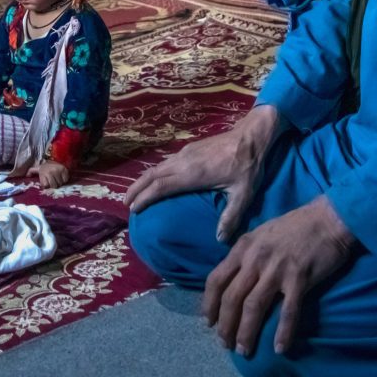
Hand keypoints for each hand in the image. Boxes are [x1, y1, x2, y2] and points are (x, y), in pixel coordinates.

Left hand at [29, 160, 69, 189]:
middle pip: (54, 186)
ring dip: (59, 183)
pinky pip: (65, 180)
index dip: (46, 186)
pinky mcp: (64, 170)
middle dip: (53, 186)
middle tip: (53, 182)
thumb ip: (31, 172)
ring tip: (57, 180)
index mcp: (43, 173)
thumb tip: (26, 175)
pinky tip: (61, 177)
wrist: (54, 158)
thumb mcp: (37, 169)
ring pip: (60, 184)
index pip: (45, 185)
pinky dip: (64, 180)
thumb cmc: (45, 167)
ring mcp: (58, 171)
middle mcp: (50, 172)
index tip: (47, 184)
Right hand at [124, 105, 281, 241]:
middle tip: (126, 204)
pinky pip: (164, 163)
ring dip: (143, 180)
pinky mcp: (188, 149)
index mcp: (192, 175)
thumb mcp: (243, 194)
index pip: (160, 187)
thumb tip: (220, 240)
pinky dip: (153, 173)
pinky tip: (153, 180)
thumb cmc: (247, 166)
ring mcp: (184, 154)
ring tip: (134, 193)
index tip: (133, 209)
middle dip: (137, 189)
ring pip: (156, 167)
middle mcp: (183, 163)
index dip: (145, 198)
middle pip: (152, 176)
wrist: (250, 136)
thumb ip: (231, 217)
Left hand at [203, 195, 357, 356]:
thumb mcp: (260, 234)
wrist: (327, 218)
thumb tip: (233, 278)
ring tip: (243, 350)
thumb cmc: (294, 226)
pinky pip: (288, 312)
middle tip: (225, 344)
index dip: (209, 304)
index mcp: (242, 247)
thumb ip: (245, 255)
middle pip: (231, 297)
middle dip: (225, 325)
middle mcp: (254, 259)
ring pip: (253, 307)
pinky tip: (279, 349)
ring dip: (246, 332)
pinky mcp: (299, 279)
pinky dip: (283, 333)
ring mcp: (276, 269)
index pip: (216, 279)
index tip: (209, 322)